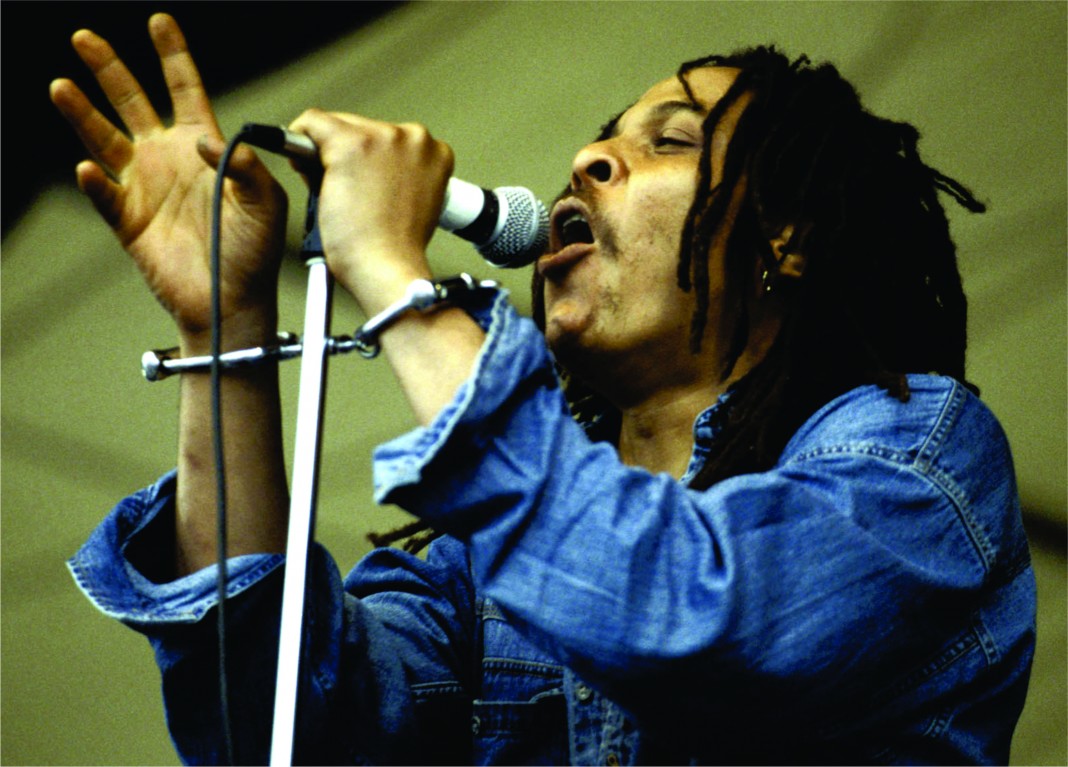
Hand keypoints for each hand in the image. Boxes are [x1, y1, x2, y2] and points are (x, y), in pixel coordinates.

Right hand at [49, 13, 287, 350]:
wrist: (233, 299)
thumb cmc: (254, 250)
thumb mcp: (265, 202)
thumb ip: (245, 166)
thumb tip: (208, 140)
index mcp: (203, 146)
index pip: (185, 89)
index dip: (172, 55)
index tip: (159, 21)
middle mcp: (168, 158)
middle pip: (131, 101)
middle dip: (109, 69)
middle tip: (85, 37)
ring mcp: (144, 186)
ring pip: (103, 139)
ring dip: (83, 114)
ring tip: (63, 87)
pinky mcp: (127, 219)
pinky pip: (104, 194)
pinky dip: (94, 182)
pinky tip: (88, 169)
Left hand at [287, 109, 454, 315]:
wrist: (386, 268)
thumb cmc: (395, 249)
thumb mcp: (409, 203)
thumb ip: (392, 176)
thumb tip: (353, 160)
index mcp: (434, 153)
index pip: (390, 140)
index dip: (370, 162)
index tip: (364, 182)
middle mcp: (414, 138)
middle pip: (364, 128)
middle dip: (348, 155)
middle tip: (346, 193)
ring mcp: (384, 138)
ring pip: (339, 126)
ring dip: (328, 154)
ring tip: (335, 191)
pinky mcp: (351, 144)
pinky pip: (312, 122)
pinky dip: (300, 136)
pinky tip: (301, 163)